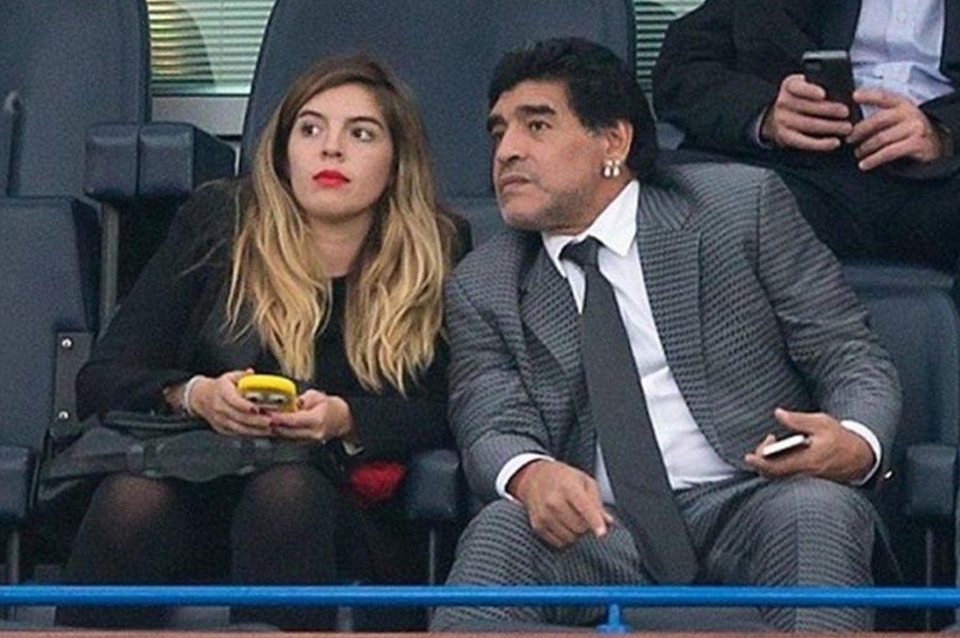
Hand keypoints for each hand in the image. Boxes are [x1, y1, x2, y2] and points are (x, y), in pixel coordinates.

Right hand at [189, 369, 272, 436]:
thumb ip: (242, 376)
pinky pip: (238, 433)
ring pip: (239, 427)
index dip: (244, 405)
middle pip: (238, 416)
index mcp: (221, 392)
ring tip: (270, 428)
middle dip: (255, 420)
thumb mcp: (229, 377)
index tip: (256, 408)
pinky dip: (251, 433)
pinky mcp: (222, 428)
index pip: (233, 400)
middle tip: (270, 420)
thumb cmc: (218, 387)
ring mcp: (220, 419)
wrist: (200, 398)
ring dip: (255, 429)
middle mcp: (219, 407)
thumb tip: (251, 373)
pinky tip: (263, 432)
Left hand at [267, 389, 353, 442]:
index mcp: (317, 420)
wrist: (341, 419)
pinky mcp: (304, 444)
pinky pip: (288, 439)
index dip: (280, 417)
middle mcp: (313, 433)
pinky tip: (271, 428)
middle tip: (260, 417)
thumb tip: (289, 401)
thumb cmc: (329, 406)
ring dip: (273, 430)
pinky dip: (278, 433)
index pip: (294, 420)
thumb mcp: (317, 396)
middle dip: (272, 425)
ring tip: (262, 422)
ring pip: (285, 437)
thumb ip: (302, 399)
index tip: (268, 414)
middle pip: (287, 432)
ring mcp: (309, 441)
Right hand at [508, 460, 612, 548]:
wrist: (535, 477)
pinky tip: (563, 524)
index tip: (602, 533)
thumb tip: (608, 521)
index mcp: (568, 487)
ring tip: (572, 518)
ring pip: (570, 537)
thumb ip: (597, 501)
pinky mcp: (537, 526)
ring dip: (576, 533)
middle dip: (587, 526)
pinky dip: (565, 537)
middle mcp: (553, 501)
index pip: (584, 508)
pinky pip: (559, 542)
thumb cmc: (563, 478)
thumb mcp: (584, 481)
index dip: (595, 522)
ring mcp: (544, 515)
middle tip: (583, 516)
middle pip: (580, 527)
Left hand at [744, 408, 874, 483]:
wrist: (861, 457)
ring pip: (778, 476)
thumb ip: (797, 420)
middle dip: (762, 458)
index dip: (760, 463)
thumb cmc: (840, 439)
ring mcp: (806, 480)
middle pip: (773, 474)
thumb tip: (778, 413)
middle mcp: (805, 475)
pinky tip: (782, 451)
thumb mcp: (821, 423)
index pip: (777, 468)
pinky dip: (778, 466)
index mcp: (808, 461)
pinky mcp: (808, 481)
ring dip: (769, 462)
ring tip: (776, 442)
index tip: (748, 456)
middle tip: (770, 439)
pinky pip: (786, 477)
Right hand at [760, 74, 852, 150]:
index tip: (823, 94)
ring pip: (808, 124)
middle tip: (846, 112)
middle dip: (828, 110)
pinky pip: (804, 141)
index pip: (797, 87)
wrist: (782, 117)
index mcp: (789, 85)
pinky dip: (821, 143)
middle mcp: (782, 102)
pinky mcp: (785, 137)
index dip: (810, 91)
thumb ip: (819, 84)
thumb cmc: (804, 98)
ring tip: (847, 128)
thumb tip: (842, 92)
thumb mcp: (807, 86)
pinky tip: (835, 142)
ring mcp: (781, 120)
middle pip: (807, 107)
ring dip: (830, 127)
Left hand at [847, 88, 947, 169]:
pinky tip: (864, 164)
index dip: (869, 95)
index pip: (884, 96)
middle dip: (860, 130)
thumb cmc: (908, 129)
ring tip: (857, 153)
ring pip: (882, 138)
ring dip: (865, 147)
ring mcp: (914, 128)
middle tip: (849, 139)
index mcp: (902, 103)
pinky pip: (889, 152)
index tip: (854, 96)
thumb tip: (851, 121)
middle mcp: (909, 113)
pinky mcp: (916, 144)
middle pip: (879, 119)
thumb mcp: (898, 116)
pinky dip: (874, 159)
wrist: (936, 142)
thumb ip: (880, 115)